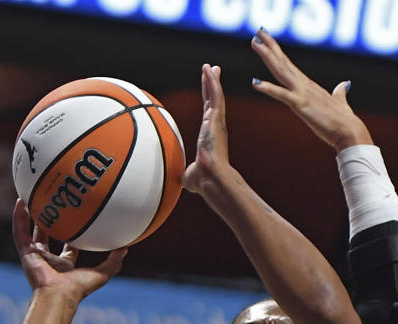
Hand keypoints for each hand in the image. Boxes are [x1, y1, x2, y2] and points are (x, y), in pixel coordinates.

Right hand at [13, 200, 125, 299]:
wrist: (58, 294)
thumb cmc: (79, 288)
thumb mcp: (102, 273)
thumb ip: (114, 261)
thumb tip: (126, 247)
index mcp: (66, 265)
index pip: (69, 248)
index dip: (73, 234)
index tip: (76, 219)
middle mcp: (50, 260)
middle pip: (48, 238)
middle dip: (49, 223)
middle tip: (52, 205)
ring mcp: (36, 256)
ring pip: (30, 232)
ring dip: (30, 217)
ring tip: (32, 198)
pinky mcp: (25, 253)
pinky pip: (19, 231)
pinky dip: (18, 217)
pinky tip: (20, 201)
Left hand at [183, 64, 229, 196]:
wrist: (211, 178)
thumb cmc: (204, 181)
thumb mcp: (191, 175)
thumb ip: (187, 174)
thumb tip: (180, 181)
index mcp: (210, 137)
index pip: (209, 115)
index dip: (208, 102)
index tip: (207, 91)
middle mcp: (216, 127)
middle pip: (213, 101)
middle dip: (212, 86)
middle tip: (212, 71)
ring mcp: (217, 122)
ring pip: (216, 96)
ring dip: (213, 80)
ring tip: (210, 66)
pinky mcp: (217, 119)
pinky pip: (216, 95)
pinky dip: (213, 82)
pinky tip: (210, 69)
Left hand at [250, 29, 372, 150]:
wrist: (350, 131)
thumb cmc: (345, 120)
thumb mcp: (340, 103)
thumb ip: (339, 94)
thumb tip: (344, 85)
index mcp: (310, 86)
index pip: (290, 66)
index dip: (279, 54)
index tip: (268, 41)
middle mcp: (304, 85)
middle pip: (283, 63)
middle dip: (270, 47)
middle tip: (258, 33)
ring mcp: (303, 93)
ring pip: (281, 71)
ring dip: (267, 56)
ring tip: (255, 42)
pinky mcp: (302, 105)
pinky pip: (282, 95)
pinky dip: (269, 89)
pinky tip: (256, 83)